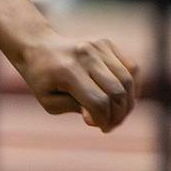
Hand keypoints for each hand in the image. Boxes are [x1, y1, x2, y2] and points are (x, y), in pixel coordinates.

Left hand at [11, 32, 139, 132]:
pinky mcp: (106, 43)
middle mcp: (85, 56)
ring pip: (128, 79)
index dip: (104, 120)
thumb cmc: (42, 79)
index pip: (98, 102)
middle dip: (118, 114)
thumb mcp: (50, 101)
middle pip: (117, 92)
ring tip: (118, 113)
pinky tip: (123, 96)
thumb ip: (76, 109)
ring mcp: (97, 46)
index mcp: (68, 71)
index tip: (101, 128)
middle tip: (111, 124)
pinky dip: (132, 85)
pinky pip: (131, 67)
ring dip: (128, 102)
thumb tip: (98, 116)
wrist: (38, 46)